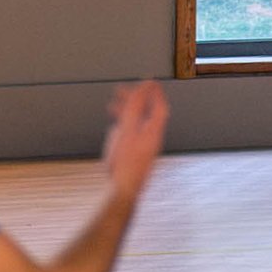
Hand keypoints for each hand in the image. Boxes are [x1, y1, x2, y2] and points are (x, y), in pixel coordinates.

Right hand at [101, 78, 169, 199]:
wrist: (123, 190)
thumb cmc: (125, 161)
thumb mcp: (128, 129)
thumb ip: (136, 106)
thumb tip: (145, 85)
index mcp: (154, 132)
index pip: (160, 107)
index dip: (154, 92)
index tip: (149, 80)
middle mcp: (151, 140)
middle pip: (146, 115)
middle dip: (134, 100)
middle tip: (120, 90)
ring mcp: (143, 149)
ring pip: (137, 125)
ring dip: (126, 113)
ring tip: (111, 106)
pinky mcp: (134, 158)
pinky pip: (130, 137)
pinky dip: (122, 127)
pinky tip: (112, 130)